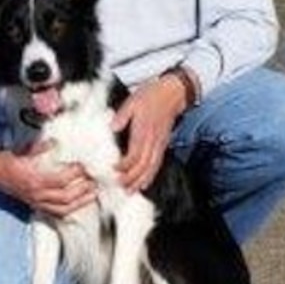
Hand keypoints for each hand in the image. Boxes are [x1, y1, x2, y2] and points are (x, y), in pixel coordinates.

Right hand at [0, 142, 96, 216]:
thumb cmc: (9, 161)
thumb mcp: (23, 150)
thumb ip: (40, 147)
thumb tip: (55, 142)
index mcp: (34, 179)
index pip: (60, 179)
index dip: (75, 173)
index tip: (86, 165)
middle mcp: (37, 194)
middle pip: (66, 195)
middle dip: (83, 188)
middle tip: (96, 178)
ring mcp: (37, 201)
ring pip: (64, 207)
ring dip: (81, 200)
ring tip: (94, 191)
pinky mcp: (37, 205)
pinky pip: (57, 212)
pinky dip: (71, 209)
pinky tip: (82, 203)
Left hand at [112, 75, 187, 192]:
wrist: (172, 93)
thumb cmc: (152, 96)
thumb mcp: (132, 101)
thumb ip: (122, 116)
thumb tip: (112, 127)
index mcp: (144, 130)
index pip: (135, 154)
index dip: (124, 165)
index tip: (113, 169)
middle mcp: (153, 140)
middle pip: (143, 165)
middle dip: (131, 178)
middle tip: (120, 186)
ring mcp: (160, 143)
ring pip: (151, 168)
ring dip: (140, 181)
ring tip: (130, 190)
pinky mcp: (163, 144)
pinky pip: (157, 164)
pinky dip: (151, 176)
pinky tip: (144, 183)